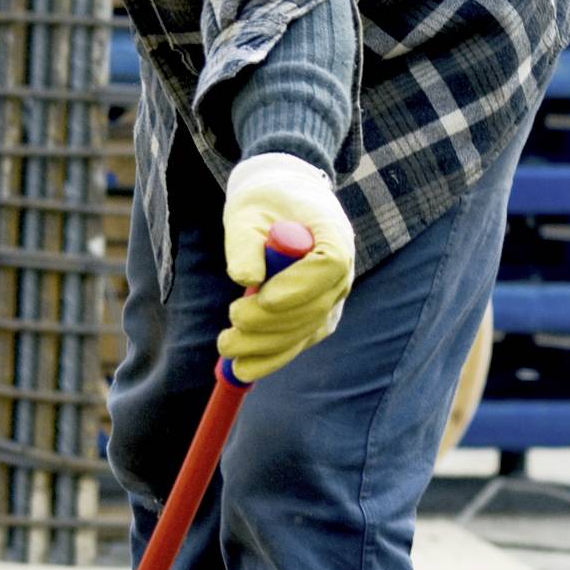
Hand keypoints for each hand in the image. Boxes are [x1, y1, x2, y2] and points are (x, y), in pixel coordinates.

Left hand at [217, 152, 354, 380]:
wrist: (283, 204)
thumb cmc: (265, 203)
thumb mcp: (248, 210)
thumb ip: (246, 241)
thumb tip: (246, 278)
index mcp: (332, 232)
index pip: (329, 264)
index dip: (299, 286)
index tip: (264, 297)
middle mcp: (342, 270)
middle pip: (315, 306)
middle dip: (271, 322)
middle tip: (231, 323)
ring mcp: (333, 297)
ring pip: (307, 330)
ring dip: (267, 346)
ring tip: (226, 346)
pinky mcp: (318, 316)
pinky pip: (300, 340)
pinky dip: (273, 356)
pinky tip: (243, 367)